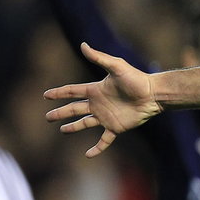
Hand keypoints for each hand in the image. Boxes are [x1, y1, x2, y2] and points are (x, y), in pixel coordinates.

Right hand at [44, 42, 161, 156]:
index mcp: (96, 90)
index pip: (72, 91)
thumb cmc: (136, 79)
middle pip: (74, 109)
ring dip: (73, 127)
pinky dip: (97, 148)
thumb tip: (83, 44)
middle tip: (47, 117)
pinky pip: (104, 140)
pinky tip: (88, 155)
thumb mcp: (116, 66)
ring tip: (62, 129)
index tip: (45, 95)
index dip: (59, 93)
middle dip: (61, 112)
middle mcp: (98, 104)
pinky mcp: (116, 127)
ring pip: (85, 123)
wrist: (153, 95)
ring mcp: (106, 117)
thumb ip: (99, 58)